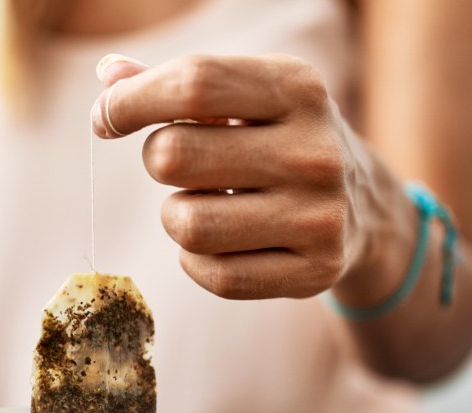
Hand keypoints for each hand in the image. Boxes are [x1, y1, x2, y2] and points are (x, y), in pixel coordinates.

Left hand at [92, 54, 389, 300]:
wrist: (364, 207)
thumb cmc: (279, 139)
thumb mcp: (246, 98)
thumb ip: (176, 85)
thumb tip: (108, 77)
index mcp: (297, 88)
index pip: (193, 83)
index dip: (130, 100)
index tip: (106, 118)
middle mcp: (315, 150)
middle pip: (174, 156)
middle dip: (157, 160)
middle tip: (178, 164)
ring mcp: (320, 216)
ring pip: (188, 226)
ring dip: (174, 216)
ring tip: (201, 204)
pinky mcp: (316, 270)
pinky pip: (215, 276)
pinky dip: (197, 262)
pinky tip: (219, 243)